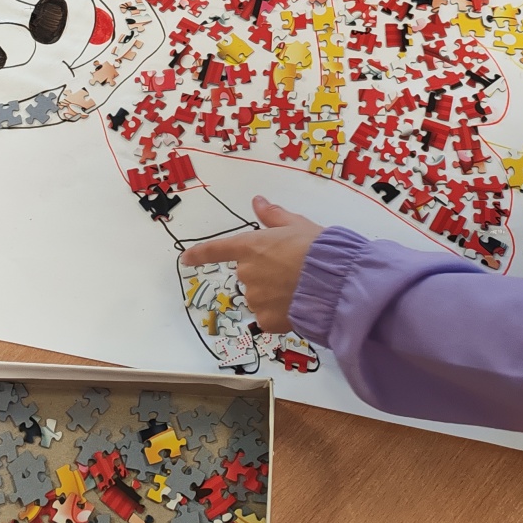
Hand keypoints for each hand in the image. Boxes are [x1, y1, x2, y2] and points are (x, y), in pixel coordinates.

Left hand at [179, 196, 324, 333]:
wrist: (336, 283)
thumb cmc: (318, 249)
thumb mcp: (297, 224)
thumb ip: (274, 216)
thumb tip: (258, 201)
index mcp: (250, 247)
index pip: (216, 250)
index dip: (199, 254)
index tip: (186, 259)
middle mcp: (247, 273)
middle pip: (248, 273)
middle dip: (265, 272)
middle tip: (292, 270)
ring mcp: (255, 299)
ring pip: (259, 296)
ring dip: (273, 293)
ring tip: (300, 288)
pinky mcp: (266, 321)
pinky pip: (268, 316)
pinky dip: (280, 313)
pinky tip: (298, 305)